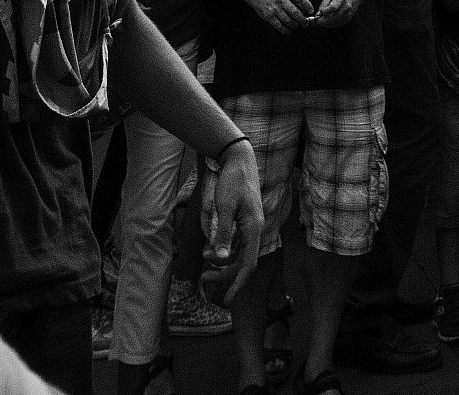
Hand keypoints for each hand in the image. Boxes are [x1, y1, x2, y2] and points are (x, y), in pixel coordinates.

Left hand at [203, 139, 262, 302]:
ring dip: (222, 260)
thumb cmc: (233, 180)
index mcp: (253, 228)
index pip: (248, 264)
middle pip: (242, 261)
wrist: (238, 158)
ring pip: (238, 253)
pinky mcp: (245, 220)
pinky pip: (236, 242)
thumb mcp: (224, 207)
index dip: (238, 284)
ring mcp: (250, 225)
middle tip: (204, 278)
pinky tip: (211, 247)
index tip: (228, 301)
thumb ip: (224, 233)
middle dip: (224, 273)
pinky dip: (224, 248)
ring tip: (204, 260)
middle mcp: (254, 230)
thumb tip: (222, 259)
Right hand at [251, 0, 314, 33]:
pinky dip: (286, 30)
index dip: (308, 5)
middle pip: (295, 12)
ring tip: (296, 26)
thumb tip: (306, 10)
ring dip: (295, 26)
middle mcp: (281, 0)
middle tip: (305, 24)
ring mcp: (275, 9)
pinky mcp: (269, 17)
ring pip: (288, 21)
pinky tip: (288, 30)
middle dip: (302, 20)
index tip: (311, 11)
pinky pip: (280, 26)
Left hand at [313, 0, 359, 29]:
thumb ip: (324, 4)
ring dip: (325, 24)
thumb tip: (318, 15)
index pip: (333, 7)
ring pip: (334, 22)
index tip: (316, 15)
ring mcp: (348, 14)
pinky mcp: (348, 19)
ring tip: (317, 23)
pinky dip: (330, 25)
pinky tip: (324, 23)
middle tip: (313, 22)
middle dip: (322, 21)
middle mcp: (346, 7)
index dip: (324, 13)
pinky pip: (337, 24)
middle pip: (333, 17)